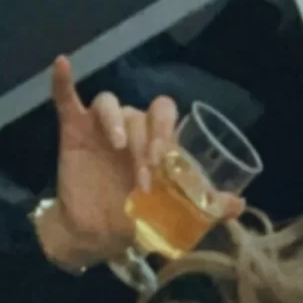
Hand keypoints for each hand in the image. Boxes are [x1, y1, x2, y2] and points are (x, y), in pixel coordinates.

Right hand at [41, 57, 243, 270]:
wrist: (94, 237)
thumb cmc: (134, 219)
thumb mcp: (172, 214)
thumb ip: (206, 206)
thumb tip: (239, 206)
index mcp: (153, 140)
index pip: (164, 117)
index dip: (166, 133)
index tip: (163, 163)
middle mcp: (130, 127)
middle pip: (140, 113)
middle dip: (146, 135)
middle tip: (147, 165)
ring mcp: (100, 127)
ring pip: (109, 104)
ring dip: (115, 120)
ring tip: (118, 146)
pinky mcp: (73, 131)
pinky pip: (66, 99)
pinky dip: (63, 82)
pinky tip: (63, 65)